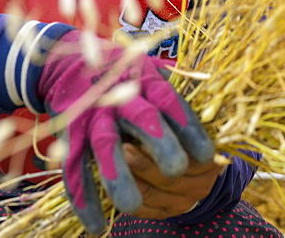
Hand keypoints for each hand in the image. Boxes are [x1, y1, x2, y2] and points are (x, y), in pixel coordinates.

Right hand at [36, 31, 213, 234]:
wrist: (69, 63)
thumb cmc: (123, 75)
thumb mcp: (150, 72)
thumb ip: (176, 94)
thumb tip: (215, 118)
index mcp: (145, 81)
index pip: (170, 102)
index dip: (188, 127)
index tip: (207, 156)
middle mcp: (119, 97)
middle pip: (140, 119)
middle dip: (159, 147)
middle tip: (176, 172)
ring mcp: (92, 115)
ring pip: (104, 147)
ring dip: (117, 178)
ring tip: (131, 205)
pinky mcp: (70, 135)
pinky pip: (74, 168)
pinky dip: (84, 199)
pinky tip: (96, 226)